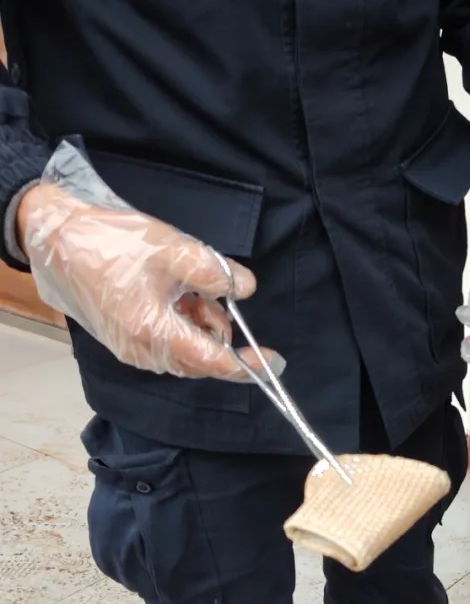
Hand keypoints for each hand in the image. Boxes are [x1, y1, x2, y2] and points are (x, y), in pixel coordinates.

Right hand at [20, 142, 276, 381]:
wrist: (59, 239)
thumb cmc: (114, 243)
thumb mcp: (173, 249)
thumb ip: (215, 272)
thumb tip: (245, 288)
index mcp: (154, 333)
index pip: (213, 361)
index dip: (248, 363)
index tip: (275, 359)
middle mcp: (143, 352)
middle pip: (201, 358)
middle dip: (216, 329)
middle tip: (206, 291)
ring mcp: (131, 351)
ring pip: (185, 350)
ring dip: (196, 323)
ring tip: (182, 286)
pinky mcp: (124, 342)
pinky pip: (167, 343)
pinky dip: (179, 322)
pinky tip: (169, 294)